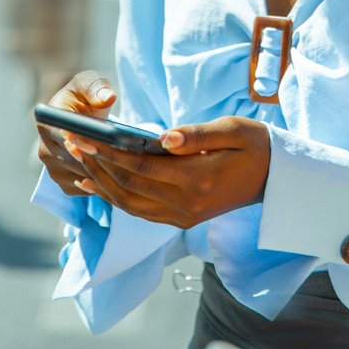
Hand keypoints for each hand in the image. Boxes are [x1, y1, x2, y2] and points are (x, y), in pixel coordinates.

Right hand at [36, 70, 115, 195]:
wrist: (81, 114)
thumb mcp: (91, 83)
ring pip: (81, 177)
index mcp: (46, 123)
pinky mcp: (64, 182)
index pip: (63, 137)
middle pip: (74, 162)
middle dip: (99, 159)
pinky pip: (84, 189)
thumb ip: (97, 88)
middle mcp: (44, 149)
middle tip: (126, 156)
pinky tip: (119, 173)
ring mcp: (53, 168)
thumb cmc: (86, 95)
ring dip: (103, 173)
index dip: (82, 142)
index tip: (101, 143)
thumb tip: (108, 97)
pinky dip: (101, 183)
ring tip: (127, 163)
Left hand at [65, 116, 269, 227]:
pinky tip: (97, 182)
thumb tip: (163, 137)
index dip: (110, 153)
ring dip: (101, 182)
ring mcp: (182, 217)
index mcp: (198, 179)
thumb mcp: (234, 128)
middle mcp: (186, 205)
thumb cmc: (256, 145)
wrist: (275, 179)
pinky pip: (139, 211)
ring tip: (79, 158)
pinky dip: (114, 197)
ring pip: (129, 203)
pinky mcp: (181, 220)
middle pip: (129, 186)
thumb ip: (197, 133)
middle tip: (73, 142)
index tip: (86, 137)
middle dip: (98, 164)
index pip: (142, 167)